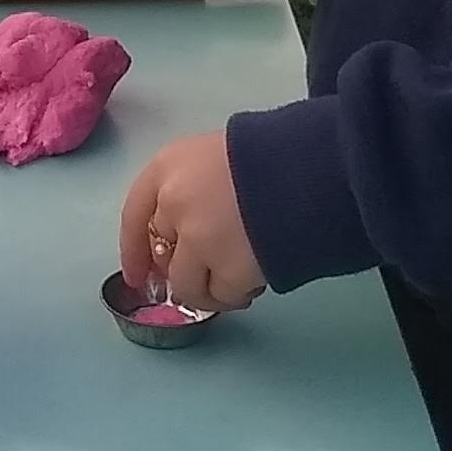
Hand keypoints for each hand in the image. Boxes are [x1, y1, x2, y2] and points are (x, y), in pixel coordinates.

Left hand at [122, 131, 266, 312]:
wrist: (317, 167)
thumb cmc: (273, 154)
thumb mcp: (221, 156)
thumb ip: (195, 190)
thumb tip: (186, 238)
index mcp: (168, 167)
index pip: (134, 215)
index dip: (134, 250)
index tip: (138, 276)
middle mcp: (173, 203)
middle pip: (164, 254)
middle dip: (182, 270)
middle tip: (210, 275)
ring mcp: (198, 239)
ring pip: (187, 285)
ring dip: (209, 291)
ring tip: (239, 283)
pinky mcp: (227, 269)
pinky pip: (222, 295)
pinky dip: (236, 294)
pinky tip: (256, 281)